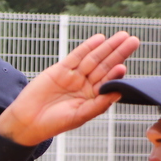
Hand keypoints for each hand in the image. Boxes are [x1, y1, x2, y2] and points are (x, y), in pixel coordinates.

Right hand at [0, 32, 139, 146]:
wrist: (27, 121)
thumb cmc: (53, 124)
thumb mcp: (79, 116)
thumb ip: (99, 104)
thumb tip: (119, 93)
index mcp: (92, 98)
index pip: (109, 82)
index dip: (118, 72)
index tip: (125, 64)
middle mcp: (85, 86)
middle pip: (105, 66)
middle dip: (118, 53)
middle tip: (133, 40)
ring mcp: (74, 76)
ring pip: (93, 59)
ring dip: (107, 47)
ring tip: (121, 36)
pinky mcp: (60, 70)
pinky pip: (77, 56)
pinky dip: (87, 47)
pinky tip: (99, 39)